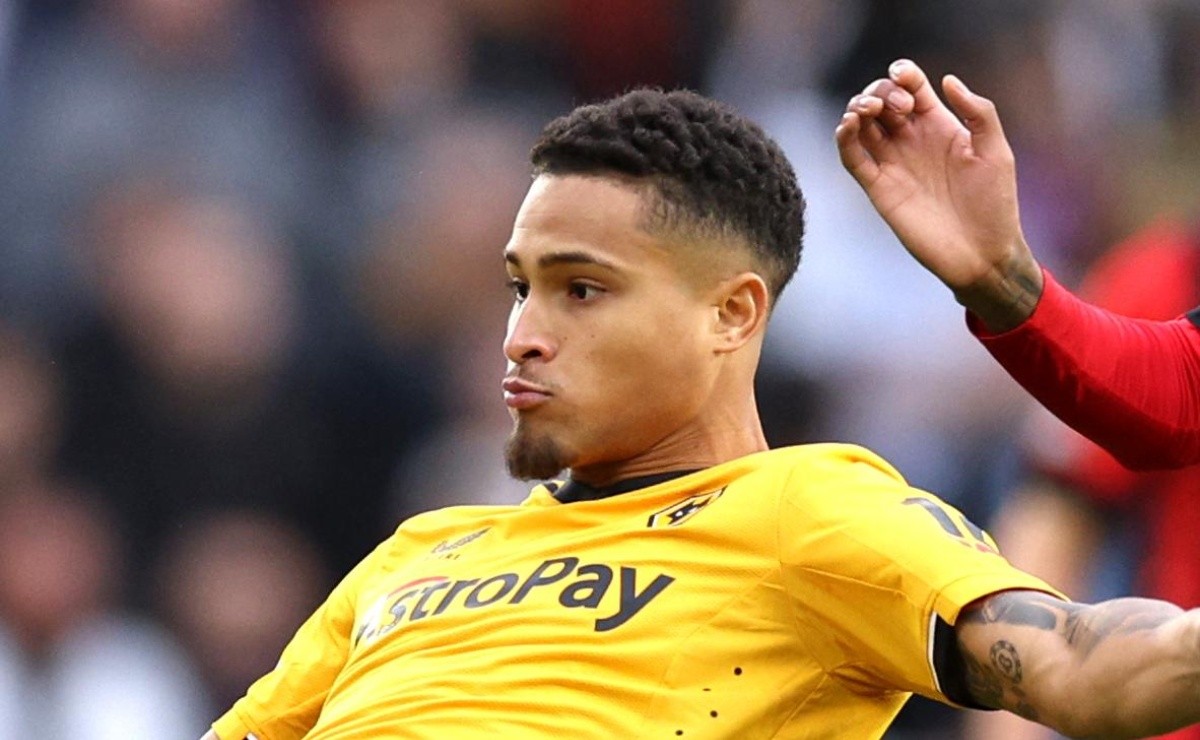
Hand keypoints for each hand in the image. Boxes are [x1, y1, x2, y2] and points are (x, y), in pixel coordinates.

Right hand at [835, 59, 1041, 331]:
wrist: (981, 253)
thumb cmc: (995, 204)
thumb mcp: (996, 151)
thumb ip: (978, 112)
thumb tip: (947, 80)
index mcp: (940, 127)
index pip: (912, 89)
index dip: (903, 74)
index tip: (903, 75)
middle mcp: (912, 142)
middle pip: (882, 101)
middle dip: (881, 91)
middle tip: (898, 108)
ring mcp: (893, 164)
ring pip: (862, 125)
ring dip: (858, 108)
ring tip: (867, 110)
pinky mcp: (878, 189)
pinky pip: (852, 158)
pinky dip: (844, 138)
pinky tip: (849, 125)